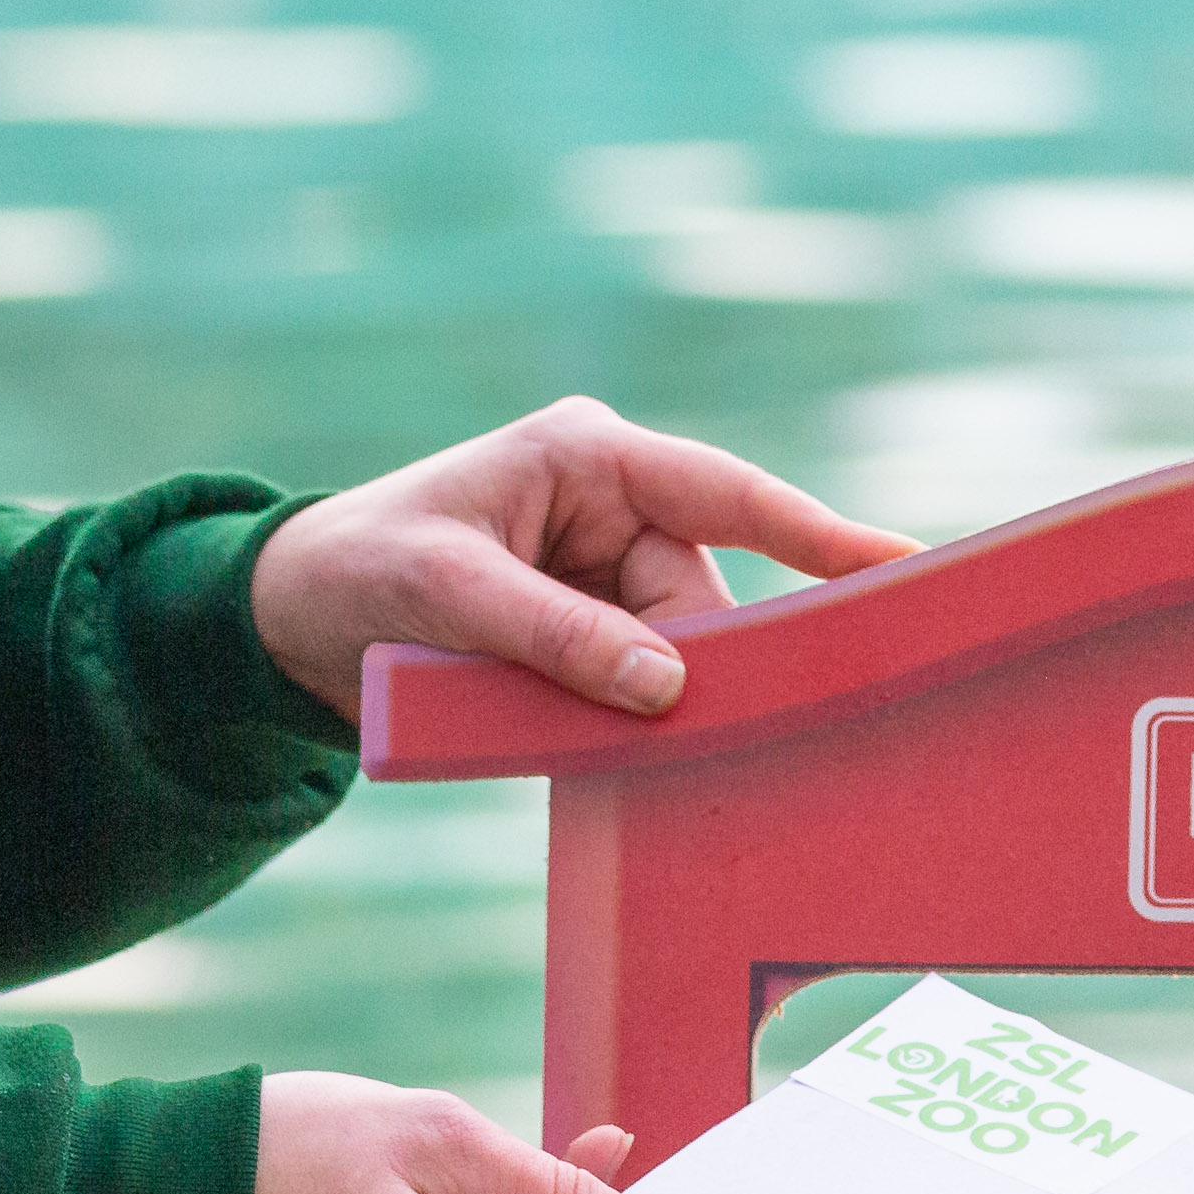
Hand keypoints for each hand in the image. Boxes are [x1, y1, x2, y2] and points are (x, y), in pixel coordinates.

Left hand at [249, 397, 913, 718]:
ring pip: (679, 654)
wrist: (289, 620)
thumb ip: (557, 635)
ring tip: (556, 722)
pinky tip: (588, 737)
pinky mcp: (595, 631)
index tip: (904, 567)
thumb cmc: (360, 571)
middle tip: (663, 731)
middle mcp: (614, 505)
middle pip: (703, 600)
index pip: (729, 496)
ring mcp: (607, 571)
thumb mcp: (447, 593)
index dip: (820, 536)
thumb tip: (670, 686)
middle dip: (691, 668)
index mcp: (590, 456)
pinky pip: (644, 683)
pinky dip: (627, 719)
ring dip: (645, 705)